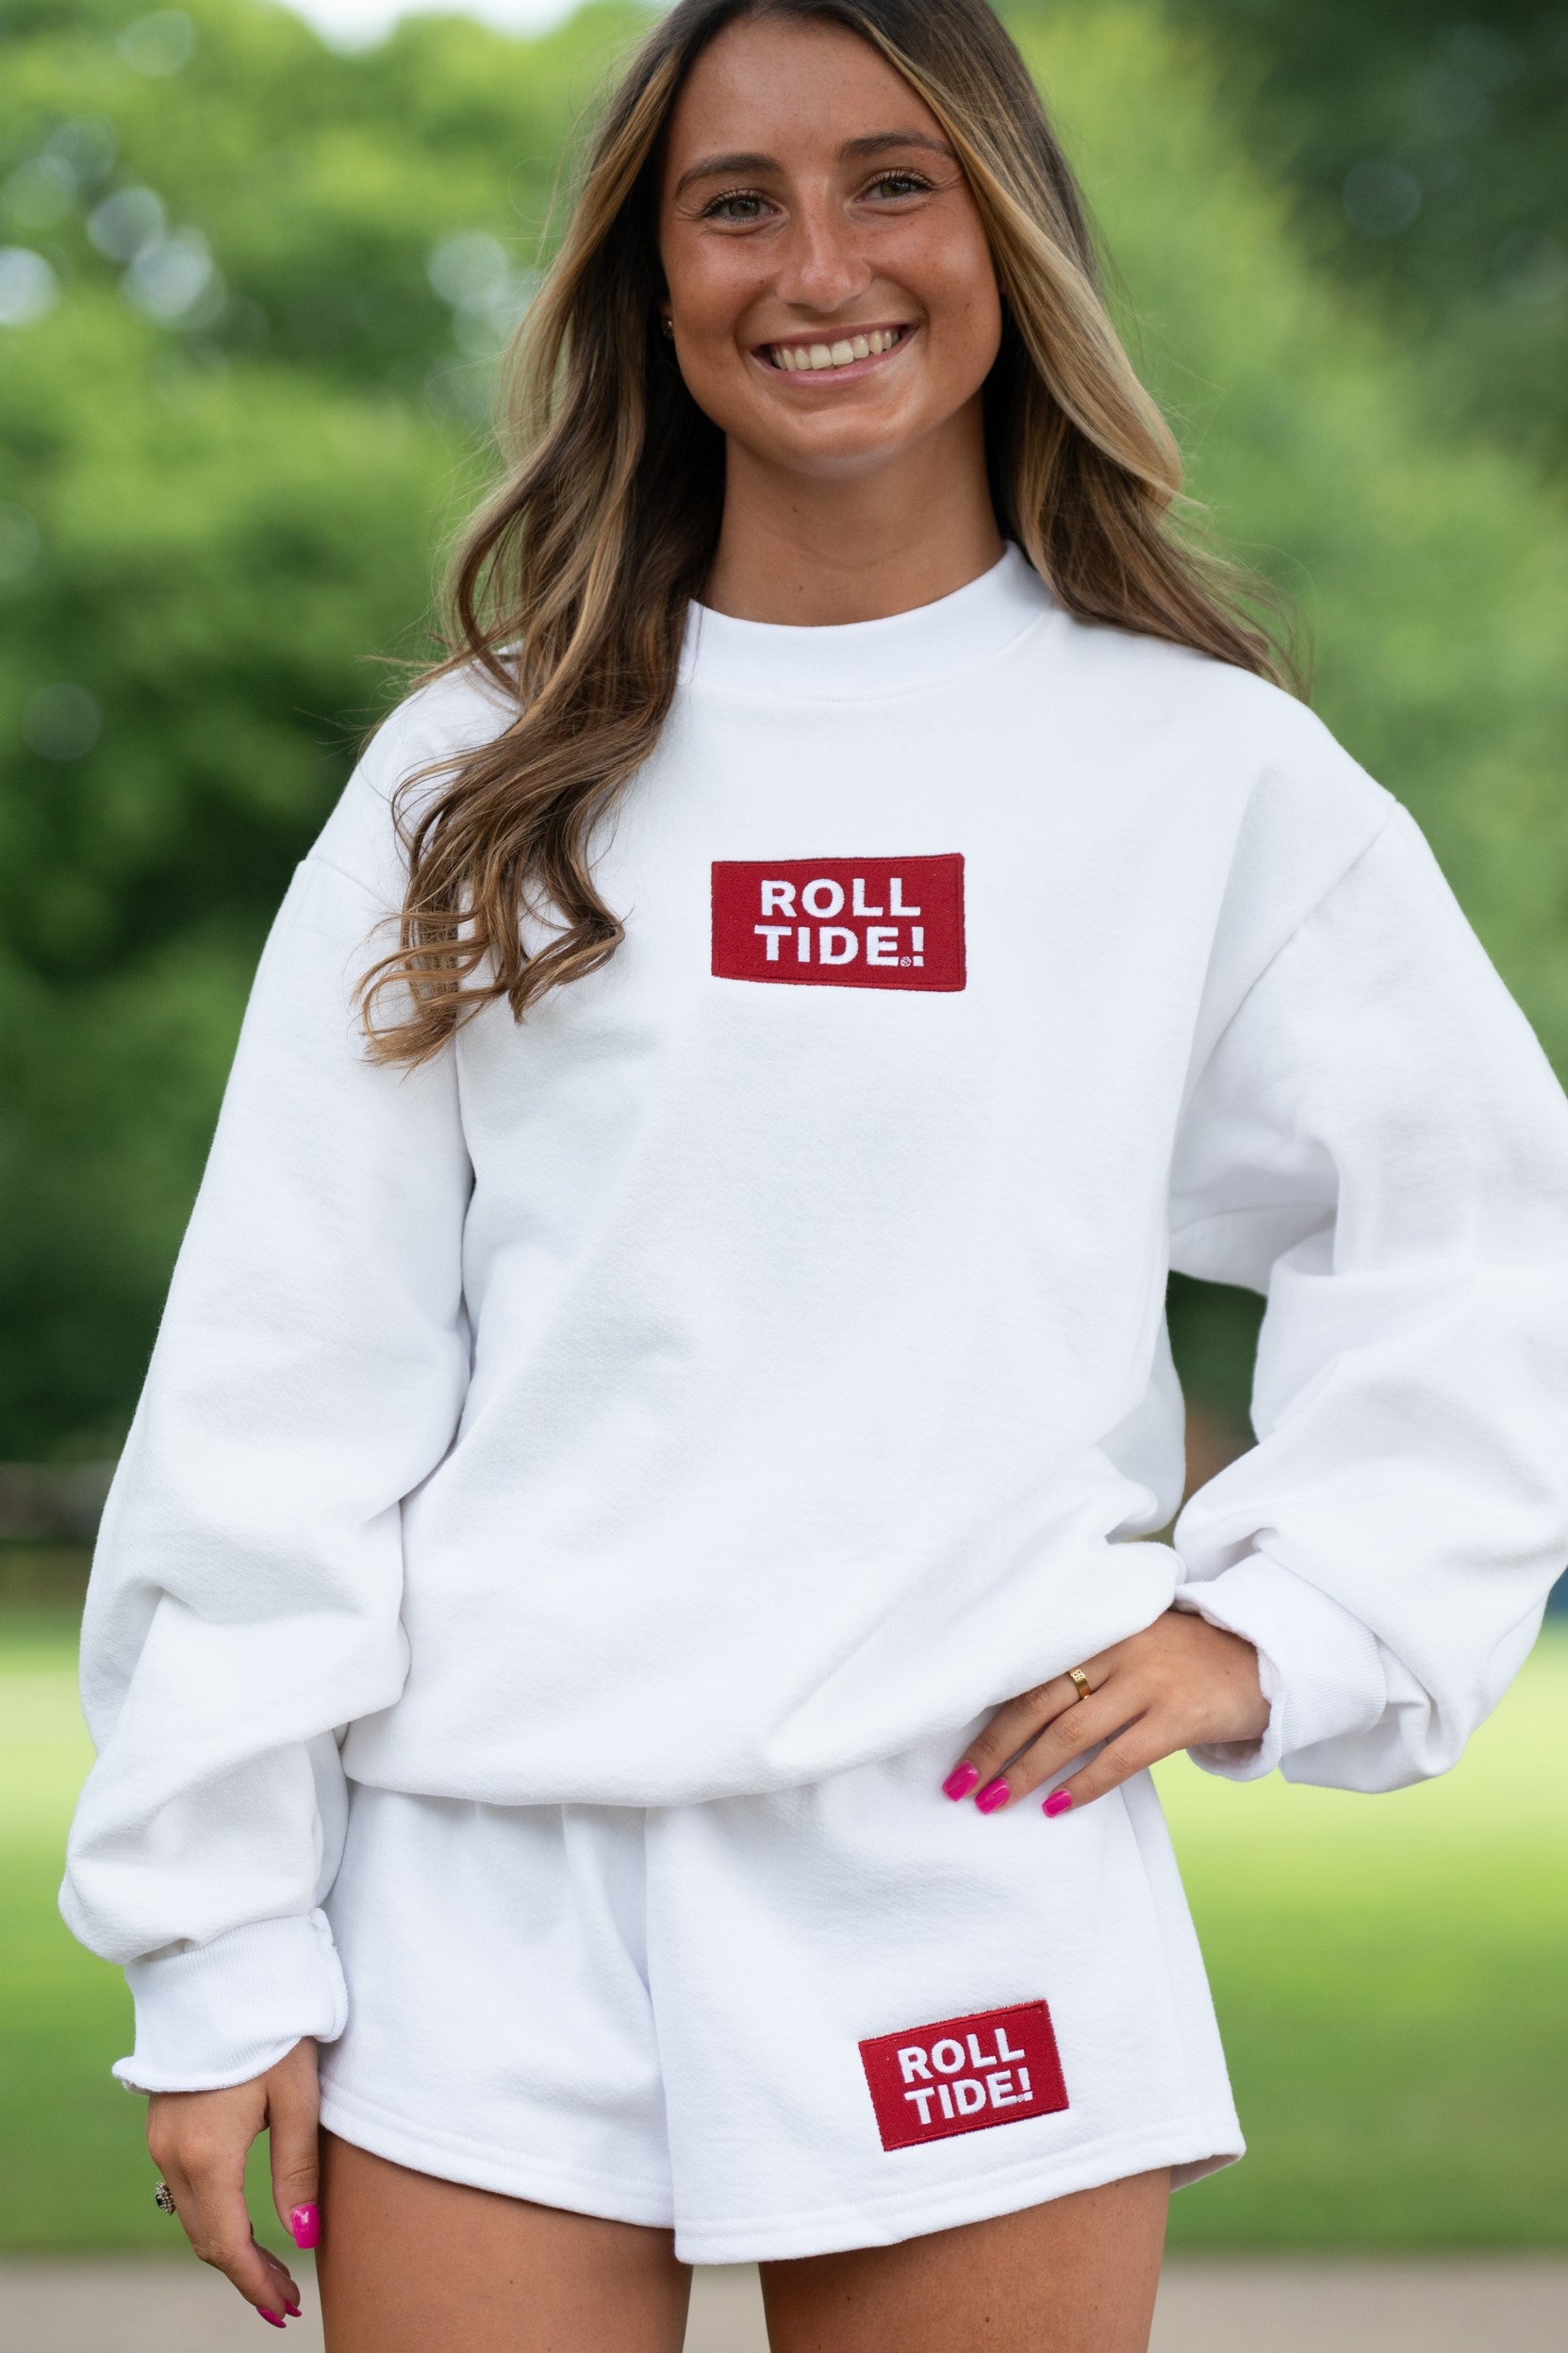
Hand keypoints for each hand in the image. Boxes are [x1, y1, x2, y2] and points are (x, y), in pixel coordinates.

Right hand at [146, 2036, 320, 2325]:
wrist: (222, 1967)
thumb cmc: (271, 2026)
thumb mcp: (296, 2098)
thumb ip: (298, 2172)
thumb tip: (305, 2239)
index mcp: (206, 2155)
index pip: (227, 2245)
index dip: (256, 2282)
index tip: (287, 2307)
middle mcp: (171, 2153)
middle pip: (205, 2236)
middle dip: (244, 2273)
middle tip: (285, 2299)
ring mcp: (160, 2136)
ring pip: (191, 2213)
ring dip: (227, 2245)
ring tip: (270, 2269)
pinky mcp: (162, 2119)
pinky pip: (183, 2185)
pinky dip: (212, 2213)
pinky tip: (240, 2220)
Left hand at [942, 1608, 1268, 1817]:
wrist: (1260, 1656)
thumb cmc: (1179, 1656)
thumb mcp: (1128, 1642)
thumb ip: (1081, 1665)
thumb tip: (1013, 1721)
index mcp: (1095, 1628)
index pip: (1027, 1674)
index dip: (986, 1716)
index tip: (953, 1753)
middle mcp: (1116, 1651)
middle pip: (1037, 1704)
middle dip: (992, 1749)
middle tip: (958, 1787)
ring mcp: (1148, 1683)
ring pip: (1071, 1733)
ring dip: (1026, 1772)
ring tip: (994, 1802)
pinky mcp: (1177, 1717)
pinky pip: (1120, 1759)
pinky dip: (1084, 1785)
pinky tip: (1056, 1807)